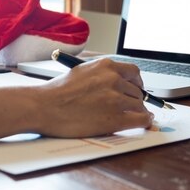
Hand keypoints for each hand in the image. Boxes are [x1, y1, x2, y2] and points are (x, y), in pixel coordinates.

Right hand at [36, 58, 152, 136]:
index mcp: (105, 66)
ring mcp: (116, 99)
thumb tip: (116, 82)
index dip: (137, 83)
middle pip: (137, 91)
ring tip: (133, 116)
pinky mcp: (115, 119)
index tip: (136, 89)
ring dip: (137, 111)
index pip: (134, 73)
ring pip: (139, 105)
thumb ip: (101, 75)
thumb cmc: (57, 92)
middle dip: (134, 99)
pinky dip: (145, 122)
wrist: (45, 107)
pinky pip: (141, 119)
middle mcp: (113, 80)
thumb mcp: (81, 72)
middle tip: (130, 106)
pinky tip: (143, 123)